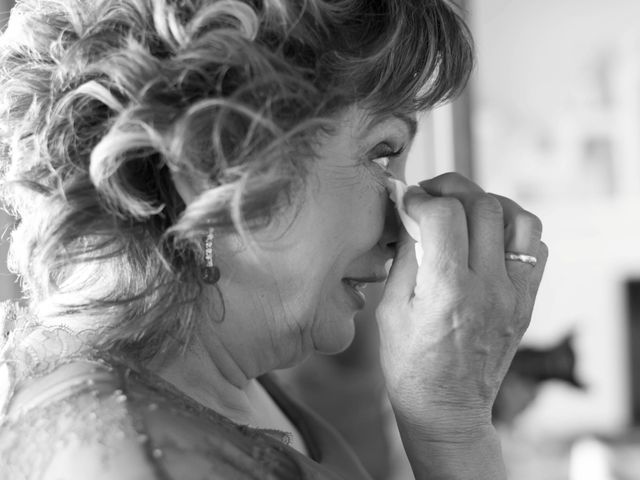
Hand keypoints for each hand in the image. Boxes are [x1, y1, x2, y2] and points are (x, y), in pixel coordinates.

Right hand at [376, 173, 546, 439]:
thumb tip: (409, 215)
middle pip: (484, 206)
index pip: (444, 215)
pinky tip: (487, 238)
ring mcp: (514, 294)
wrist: (447, 407)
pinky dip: (512, 229)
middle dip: (453, 189)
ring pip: (521, 219)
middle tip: (433, 195)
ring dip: (490, 204)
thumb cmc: (410, 365)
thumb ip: (404, 256)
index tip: (409, 201)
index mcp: (448, 291)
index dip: (421, 197)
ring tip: (465, 210)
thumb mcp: (390, 310)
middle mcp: (488, 288)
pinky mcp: (526, 301)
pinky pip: (535, 246)